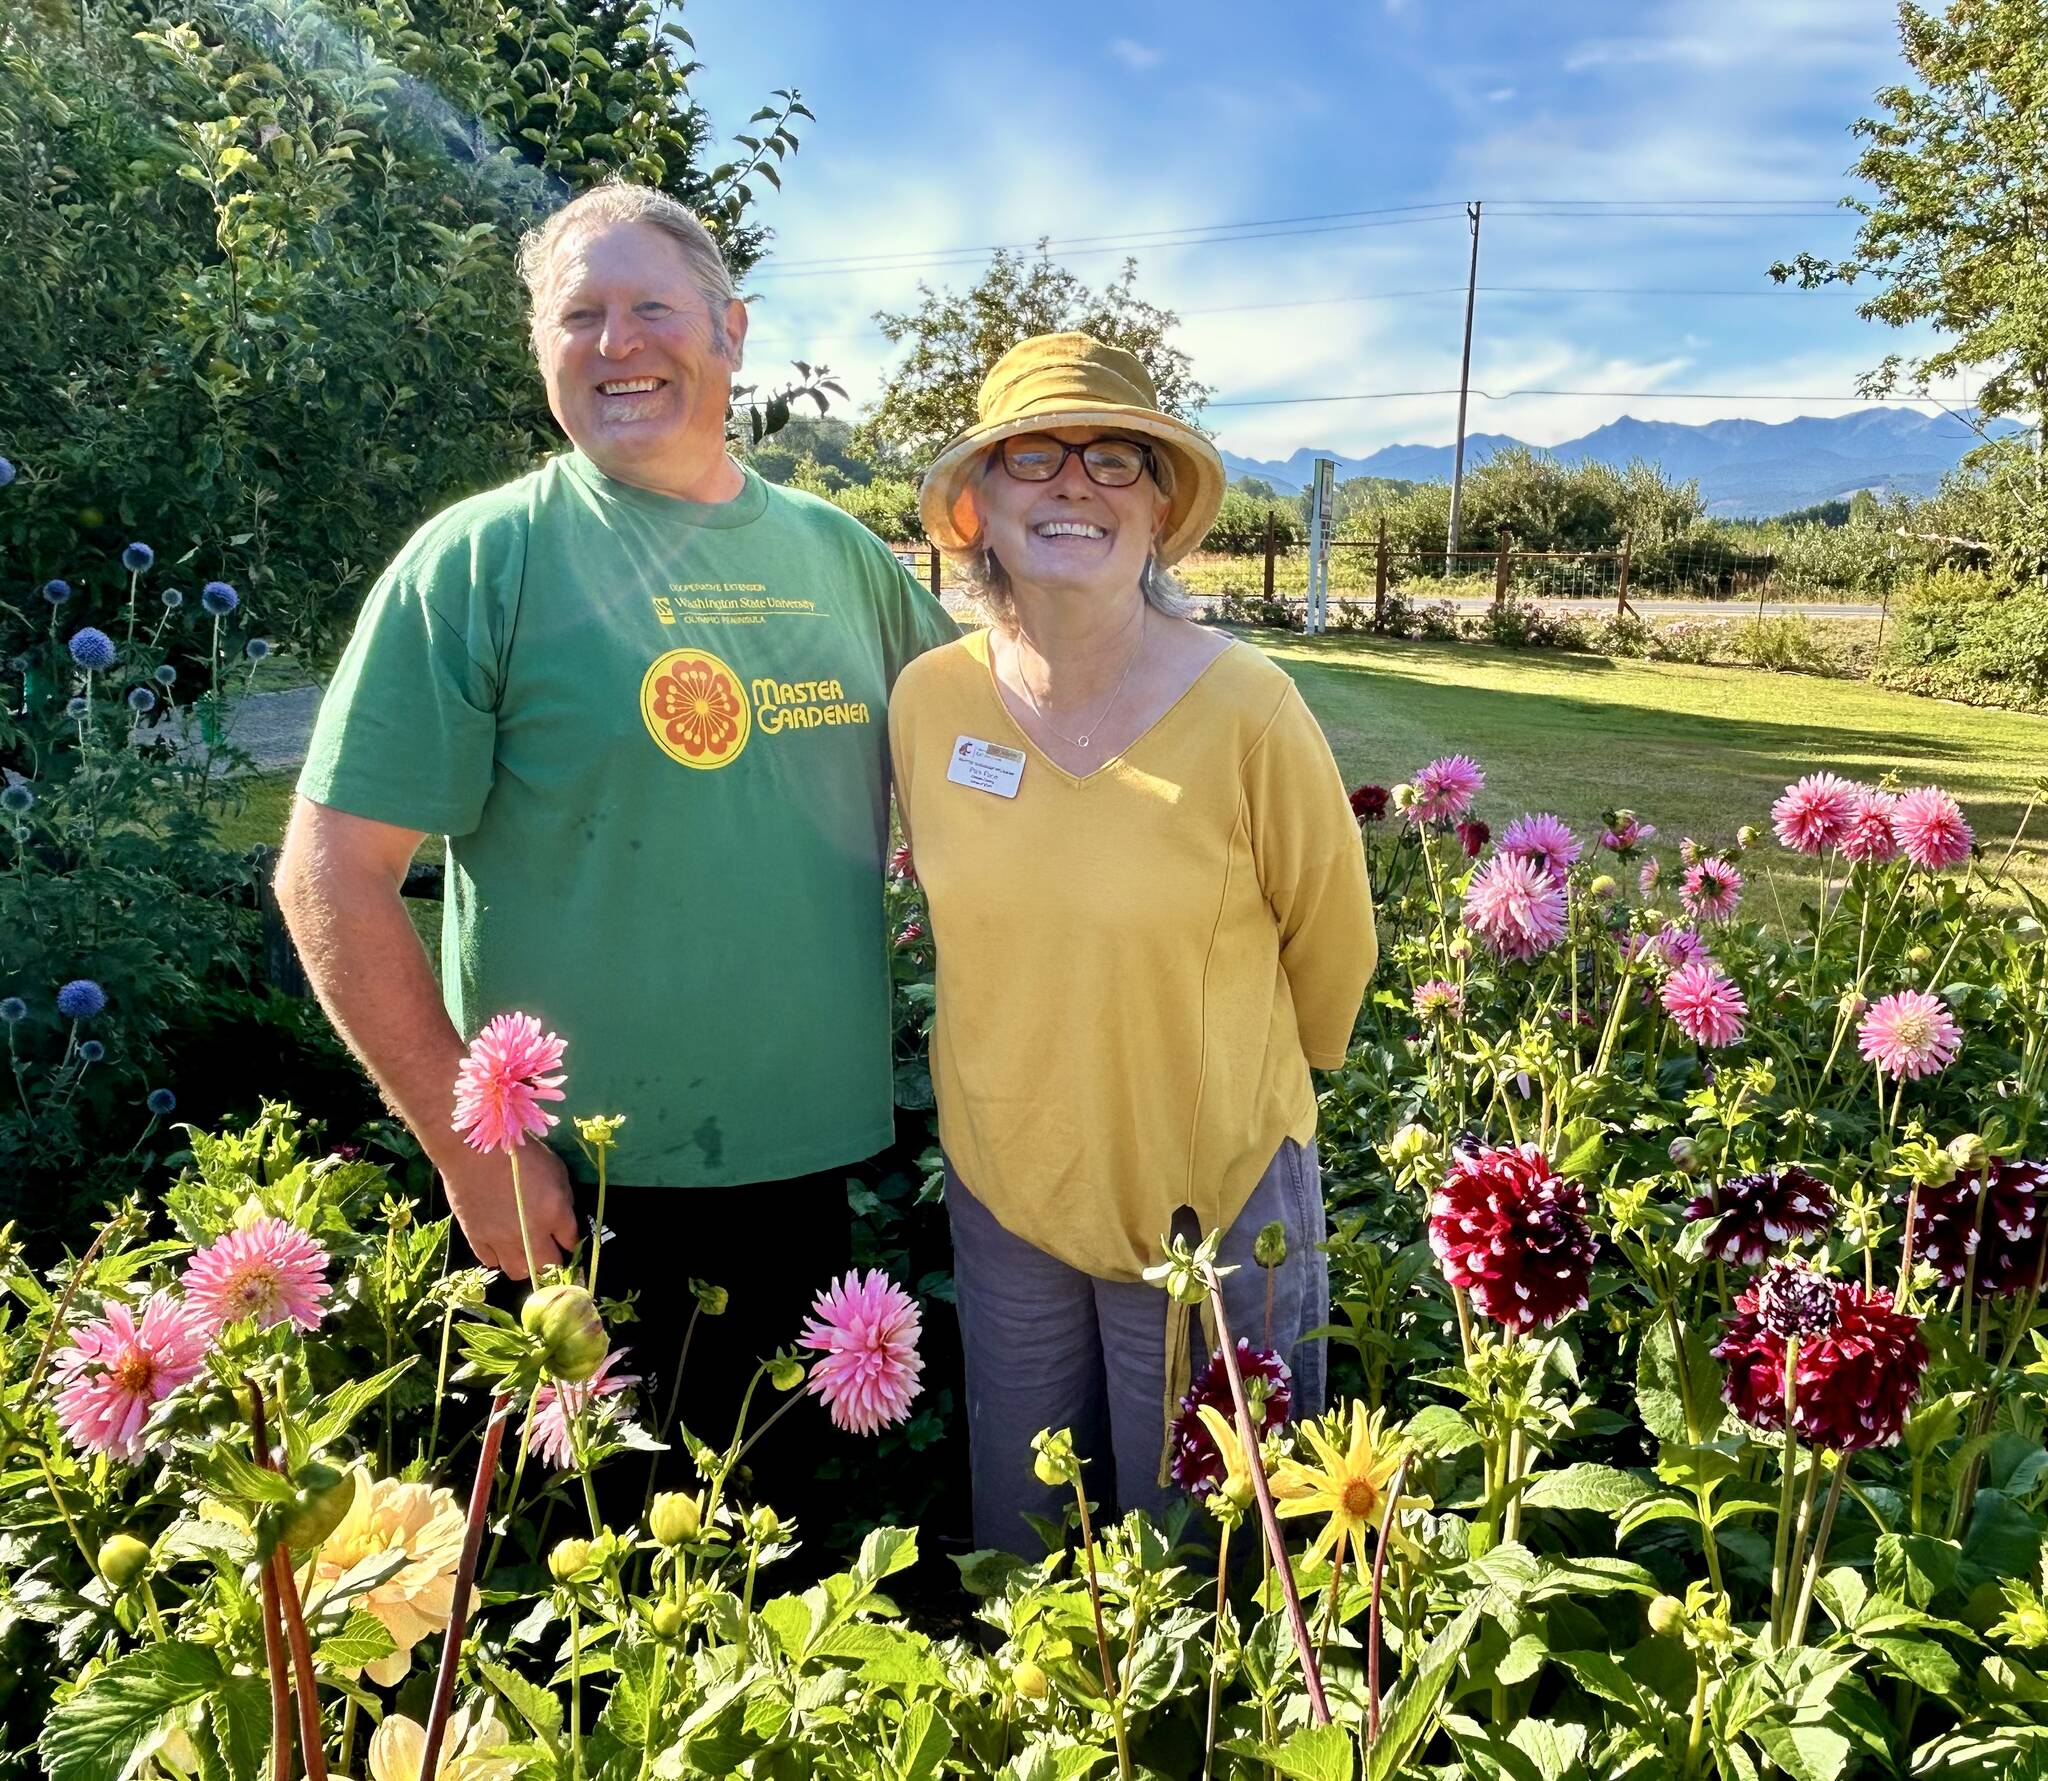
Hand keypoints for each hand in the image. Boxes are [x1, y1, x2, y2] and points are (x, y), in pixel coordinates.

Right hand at [439, 1142, 578, 1281]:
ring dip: (526, 1265)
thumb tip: (565, 1218)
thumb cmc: (519, 1154)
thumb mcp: (555, 1168)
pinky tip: (501, 1245)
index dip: (571, 1244)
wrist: (473, 1151)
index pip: (571, 1243)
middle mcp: (531, 1234)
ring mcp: (502, 1240)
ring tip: (525, 1252)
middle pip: (548, 1266)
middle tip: (549, 1250)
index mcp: (554, 1213)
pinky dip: (498, 1257)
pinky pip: (491, 1263)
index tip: (567, 1241)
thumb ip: (564, 1198)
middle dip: (553, 1261)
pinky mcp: (477, 1239)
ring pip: (518, 1272)